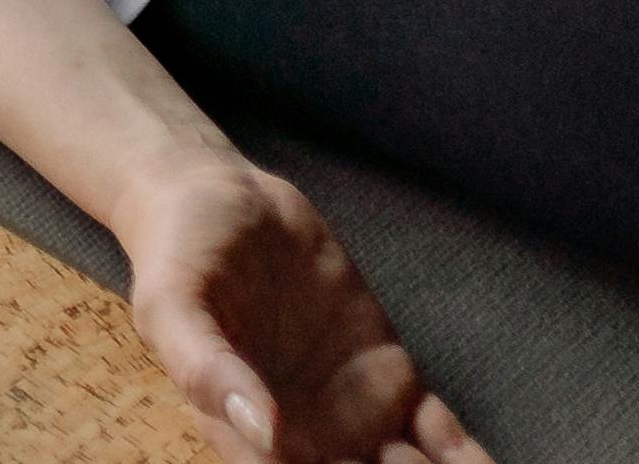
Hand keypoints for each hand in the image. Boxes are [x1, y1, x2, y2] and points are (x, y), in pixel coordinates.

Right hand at [119, 155, 485, 463]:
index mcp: (245, 435)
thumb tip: (263, 431)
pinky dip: (466, 461)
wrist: (223, 201)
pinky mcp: (391, 379)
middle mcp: (305, 439)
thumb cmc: (180, 253)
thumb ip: (206, 368)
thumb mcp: (172, 304)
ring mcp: (354, 413)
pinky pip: (439, 437)